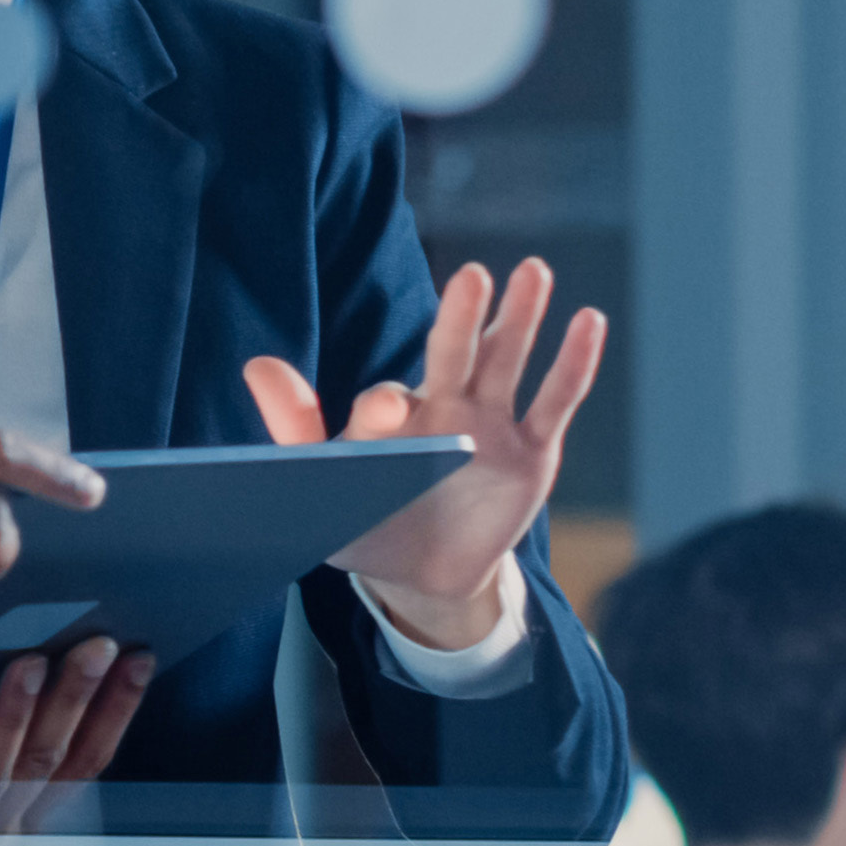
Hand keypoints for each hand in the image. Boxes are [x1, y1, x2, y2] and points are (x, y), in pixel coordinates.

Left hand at [0, 635, 153, 836]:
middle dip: (74, 703)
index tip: (138, 663)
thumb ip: (7, 763)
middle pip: (41, 766)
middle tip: (96, 647)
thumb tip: (46, 677)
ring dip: (10, 720)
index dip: (113, 717)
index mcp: (18, 828)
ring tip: (27, 665)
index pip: (80, 768)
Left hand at [244, 256, 603, 651]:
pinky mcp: (531, 454)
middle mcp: (444, 406)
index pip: (388, 402)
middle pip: (454, 353)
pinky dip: (572, 364)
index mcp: (392, 414)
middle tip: (471, 276)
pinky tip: (588, 322)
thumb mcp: (324, 487)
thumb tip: (257, 364)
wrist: (421, 574)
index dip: (385, 408)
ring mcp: (491, 426)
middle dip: (461, 318)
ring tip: (533, 271)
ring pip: (508, 362)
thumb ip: (296, 430)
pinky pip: (555, 402)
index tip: (386, 412)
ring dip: (521, 318)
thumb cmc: (364, 520)